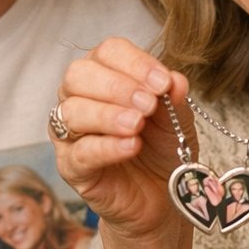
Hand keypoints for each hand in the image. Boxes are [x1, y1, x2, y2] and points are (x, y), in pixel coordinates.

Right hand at [52, 38, 193, 245]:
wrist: (163, 196)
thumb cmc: (162, 149)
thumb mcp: (176, 119)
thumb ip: (174, 99)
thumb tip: (175, 80)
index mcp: (105, 75)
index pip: (107, 52)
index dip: (134, 63)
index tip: (162, 82)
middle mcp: (80, 98)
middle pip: (79, 75)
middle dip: (116, 86)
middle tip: (148, 104)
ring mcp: (71, 133)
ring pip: (71, 111)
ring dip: (108, 115)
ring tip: (138, 124)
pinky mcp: (72, 167)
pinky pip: (79, 152)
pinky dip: (106, 146)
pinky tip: (131, 145)